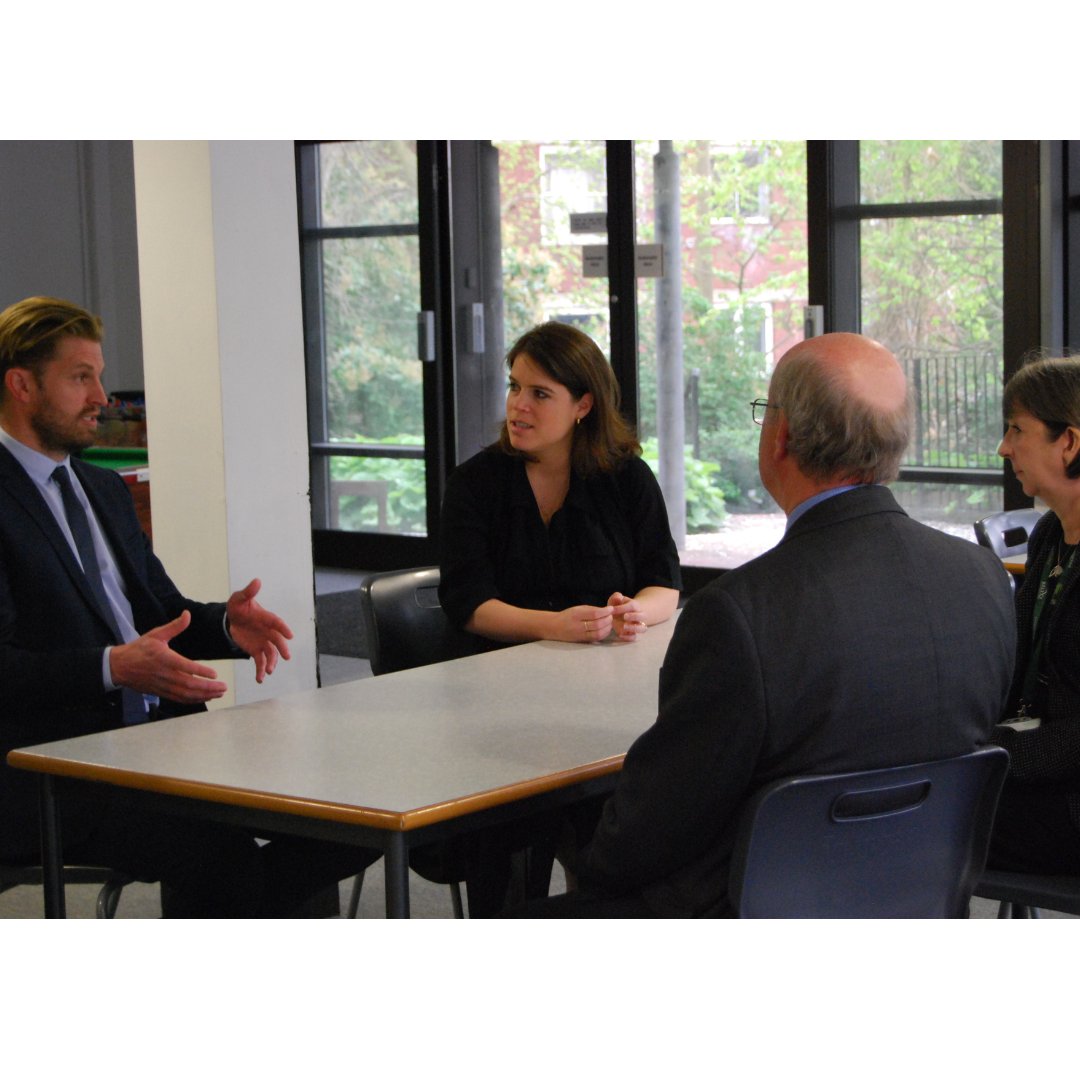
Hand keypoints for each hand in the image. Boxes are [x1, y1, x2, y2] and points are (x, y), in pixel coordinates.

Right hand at [109, 611, 227, 702]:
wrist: (119, 667)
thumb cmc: (139, 649)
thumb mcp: (156, 634)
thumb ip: (174, 626)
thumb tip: (187, 614)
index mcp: (165, 659)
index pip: (185, 667)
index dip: (201, 672)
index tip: (215, 674)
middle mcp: (165, 675)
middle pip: (189, 684)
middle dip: (208, 687)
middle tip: (223, 687)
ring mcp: (163, 686)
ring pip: (186, 694)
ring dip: (204, 695)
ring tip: (219, 693)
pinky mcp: (161, 692)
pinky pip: (179, 699)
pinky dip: (193, 700)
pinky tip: (204, 698)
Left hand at [226, 578, 293, 682]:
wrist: (231, 620)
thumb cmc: (238, 607)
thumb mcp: (239, 598)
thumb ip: (248, 592)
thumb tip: (256, 580)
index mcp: (265, 618)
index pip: (276, 622)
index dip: (283, 628)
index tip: (290, 635)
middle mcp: (268, 631)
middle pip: (277, 641)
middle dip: (282, 649)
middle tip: (286, 657)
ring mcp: (263, 642)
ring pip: (271, 654)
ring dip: (271, 663)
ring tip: (267, 671)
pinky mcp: (256, 651)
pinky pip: (260, 662)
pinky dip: (260, 671)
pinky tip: (259, 679)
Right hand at [557, 603, 613, 642]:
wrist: (554, 627)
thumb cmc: (568, 616)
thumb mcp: (578, 609)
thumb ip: (592, 610)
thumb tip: (608, 610)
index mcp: (576, 615)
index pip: (594, 614)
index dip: (605, 611)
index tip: (611, 609)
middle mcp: (578, 626)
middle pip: (597, 624)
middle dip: (608, 619)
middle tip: (611, 615)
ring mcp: (580, 635)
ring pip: (598, 633)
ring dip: (607, 627)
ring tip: (609, 622)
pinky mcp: (582, 641)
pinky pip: (596, 638)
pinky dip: (604, 633)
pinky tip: (606, 629)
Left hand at [608, 592, 647, 642]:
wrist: (622, 615)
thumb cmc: (618, 607)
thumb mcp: (616, 600)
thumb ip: (616, 597)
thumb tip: (618, 598)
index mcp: (635, 606)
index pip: (633, 605)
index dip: (623, 607)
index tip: (613, 609)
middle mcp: (639, 616)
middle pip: (643, 616)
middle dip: (634, 616)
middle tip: (624, 616)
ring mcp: (637, 626)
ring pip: (642, 628)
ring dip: (634, 628)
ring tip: (623, 626)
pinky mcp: (633, 634)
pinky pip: (635, 638)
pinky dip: (628, 637)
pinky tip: (620, 634)